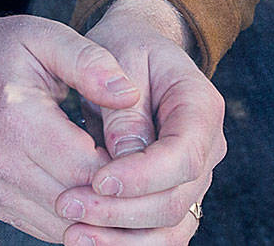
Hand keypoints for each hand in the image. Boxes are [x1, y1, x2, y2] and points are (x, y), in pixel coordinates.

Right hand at [0, 8, 142, 241]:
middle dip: (123, 197)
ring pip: (71, 227)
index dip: (130, 168)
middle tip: (154, 174)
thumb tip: (130, 94)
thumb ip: (90, 61)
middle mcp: (3, 165)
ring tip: (133, 185)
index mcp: (16, 120)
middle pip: (82, 204)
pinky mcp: (2, 207)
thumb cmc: (4, 52)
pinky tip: (105, 193)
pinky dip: (86, 220)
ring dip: (107, 215)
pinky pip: (55, 229)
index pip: (88, 168)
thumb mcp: (46, 37)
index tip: (154, 150)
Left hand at [54, 0, 225, 243]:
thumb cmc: (124, 47)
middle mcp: (207, 148)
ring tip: (71, 234)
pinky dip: (123, 241)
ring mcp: (193, 177)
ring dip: (120, 238)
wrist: (133, 49)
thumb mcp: (119, 57)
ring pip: (169, 228)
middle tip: (67, 206)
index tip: (96, 180)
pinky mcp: (171, 194)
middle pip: (174, 200)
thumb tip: (122, 157)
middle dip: (120, 211)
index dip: (141, 176)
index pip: (182, 157)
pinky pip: (155, 232)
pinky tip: (83, 239)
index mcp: (201, 107)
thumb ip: (122, 108)